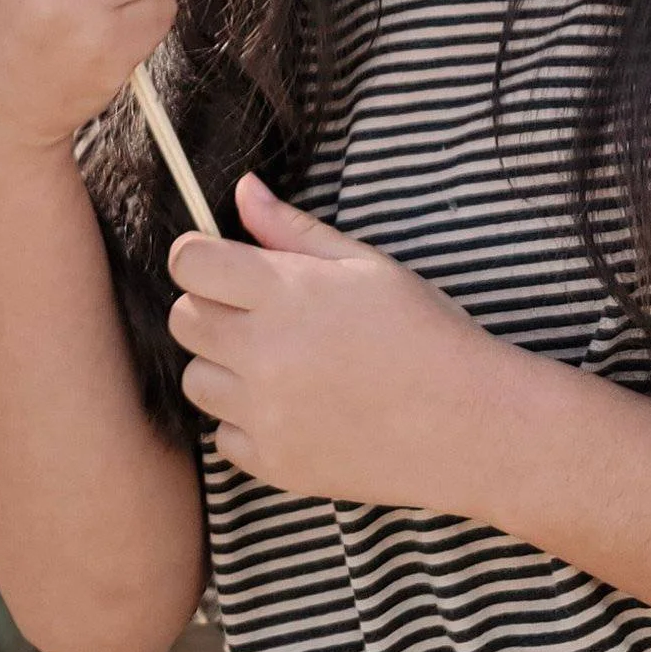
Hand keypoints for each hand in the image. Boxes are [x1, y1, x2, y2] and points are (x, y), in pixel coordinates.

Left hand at [166, 171, 522, 514]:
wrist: (467, 423)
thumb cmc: (424, 332)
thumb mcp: (364, 265)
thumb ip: (292, 229)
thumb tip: (243, 189)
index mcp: (285, 292)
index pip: (190, 262)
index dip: (199, 255)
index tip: (221, 263)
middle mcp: (263, 352)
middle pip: (184, 319)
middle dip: (210, 307)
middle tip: (257, 313)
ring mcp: (264, 413)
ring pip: (195, 380)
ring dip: (222, 366)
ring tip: (278, 363)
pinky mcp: (272, 462)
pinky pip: (222, 435)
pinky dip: (245, 422)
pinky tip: (291, 408)